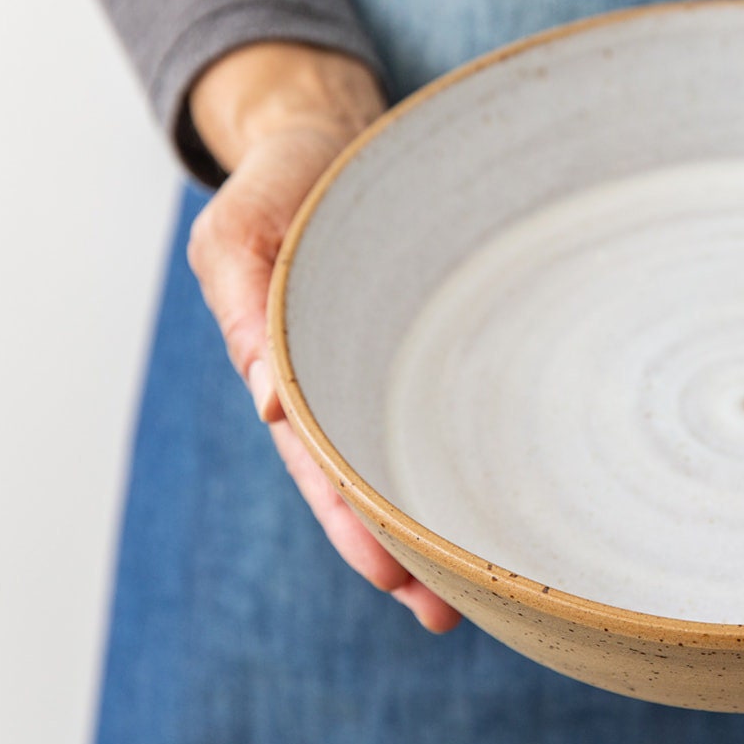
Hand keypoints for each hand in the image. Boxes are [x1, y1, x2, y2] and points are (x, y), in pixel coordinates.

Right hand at [185, 42, 461, 632]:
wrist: (328, 131)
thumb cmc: (280, 182)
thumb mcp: (239, 232)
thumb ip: (244, 308)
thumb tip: (268, 397)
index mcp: (291, 368)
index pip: (323, 465)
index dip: (353, 522)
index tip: (392, 576)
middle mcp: (342, 378)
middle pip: (371, 481)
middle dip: (401, 550)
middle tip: (445, 612)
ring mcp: (385, 359)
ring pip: (411, 452)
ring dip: (437, 515)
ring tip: (486, 584)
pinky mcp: (428, 333)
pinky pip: (446, 399)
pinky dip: (466, 447)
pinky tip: (504, 488)